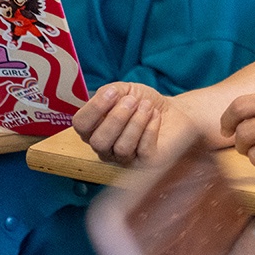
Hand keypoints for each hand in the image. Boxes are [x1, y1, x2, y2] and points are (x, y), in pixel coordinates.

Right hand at [74, 82, 191, 164]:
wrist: (174, 112)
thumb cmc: (144, 102)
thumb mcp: (125, 90)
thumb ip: (110, 91)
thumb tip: (106, 95)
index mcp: (93, 129)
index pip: (81, 125)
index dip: (94, 108)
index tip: (113, 92)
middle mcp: (105, 148)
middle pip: (99, 141)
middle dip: (117, 117)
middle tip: (133, 101)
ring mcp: (125, 159)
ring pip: (121, 148)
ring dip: (136, 122)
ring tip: (147, 107)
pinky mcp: (146, 163)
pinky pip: (143, 149)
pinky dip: (150, 128)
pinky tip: (155, 116)